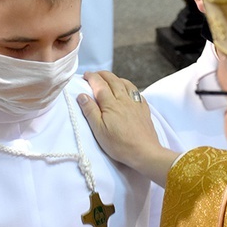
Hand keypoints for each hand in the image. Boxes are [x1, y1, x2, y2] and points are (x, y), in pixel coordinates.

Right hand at [78, 70, 179, 185]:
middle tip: (95, 74)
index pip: (99, 84)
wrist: (144, 152)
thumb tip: (82, 95)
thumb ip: (90, 111)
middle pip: (113, 80)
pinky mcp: (144, 109)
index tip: (85, 75)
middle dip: (103, 74)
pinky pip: (137, 92)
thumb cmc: (119, 144)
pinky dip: (130, 87)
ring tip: (110, 79)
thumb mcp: (99, 130)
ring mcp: (136, 103)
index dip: (92, 77)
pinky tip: (128, 91)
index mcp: (111, 104)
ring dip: (116, 78)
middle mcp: (124, 100)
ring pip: (126, 83)